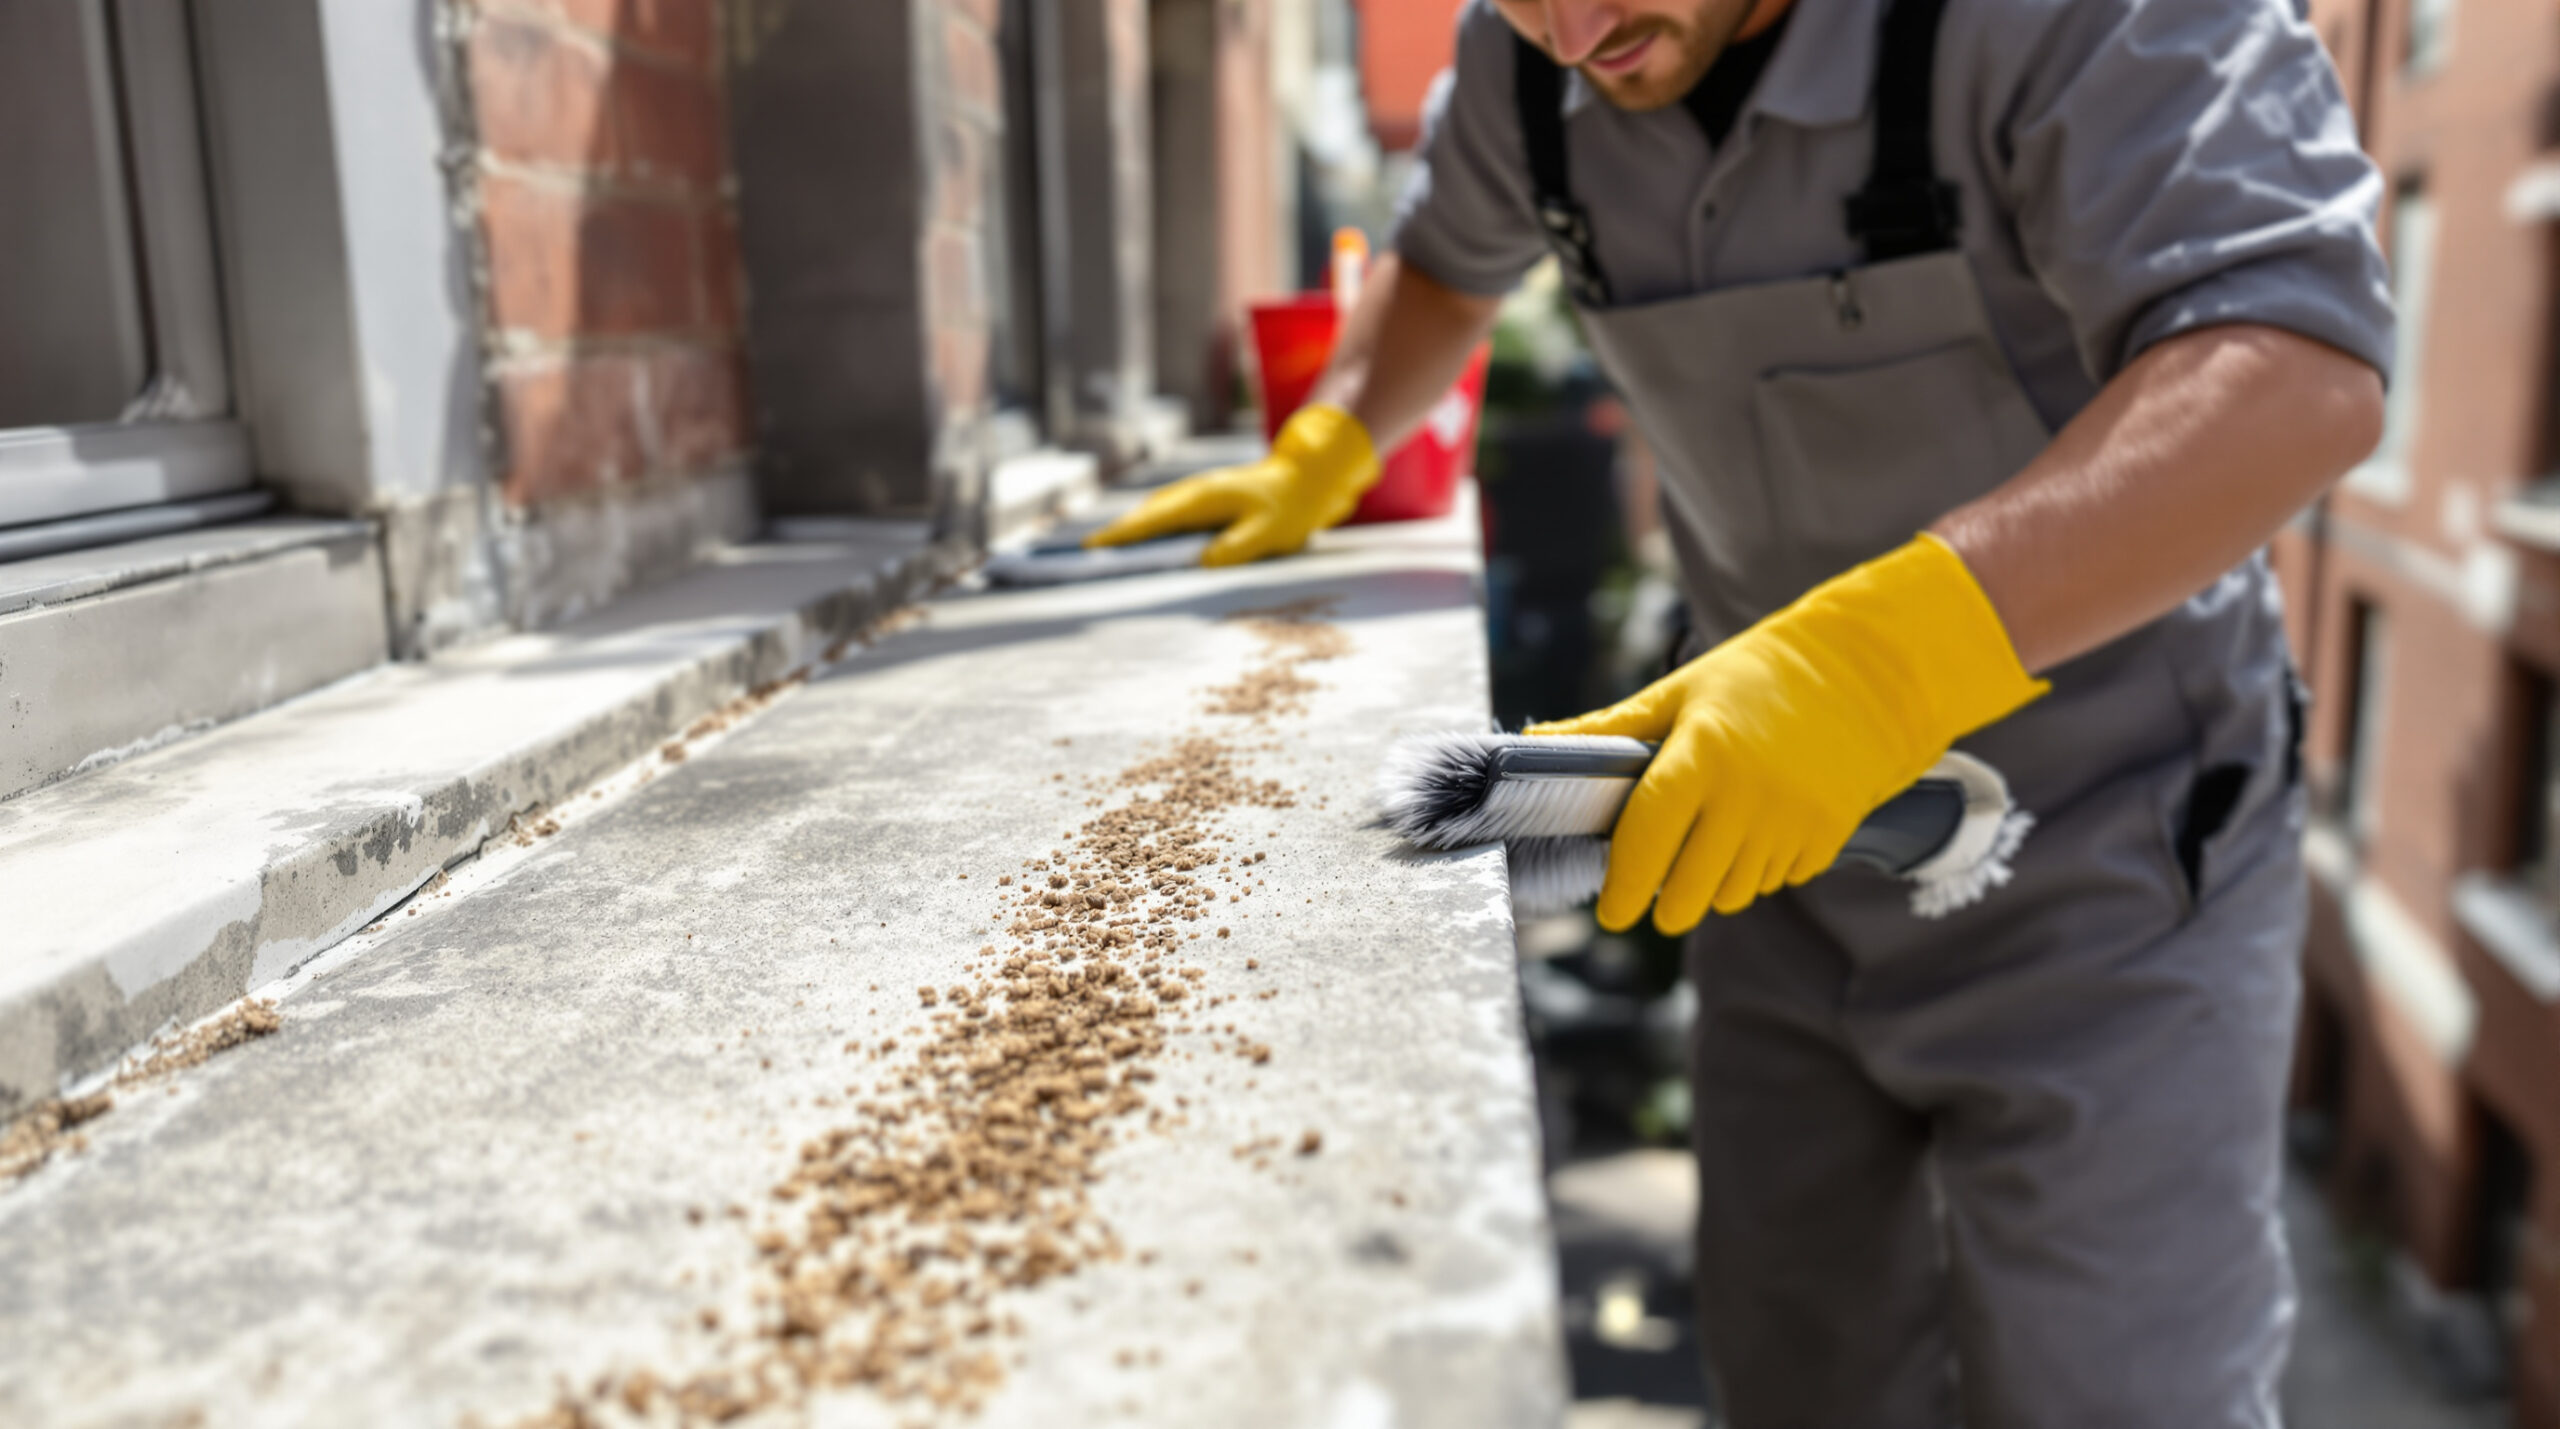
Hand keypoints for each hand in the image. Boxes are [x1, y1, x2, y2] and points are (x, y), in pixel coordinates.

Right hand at [1085, 406, 1378, 566]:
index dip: (1123, 535)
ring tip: (1107, 549)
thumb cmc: (1288, 508)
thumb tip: (1203, 563)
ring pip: (1156, 510)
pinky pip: (1169, 511)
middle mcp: (1196, 491)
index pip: (1154, 520)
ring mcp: (1199, 492)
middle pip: (1147, 513)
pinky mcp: (1206, 498)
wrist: (1306, 479)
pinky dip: (1150, 523)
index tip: (1095, 548)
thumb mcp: (1267, 533)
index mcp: (1204, 499)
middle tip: (1086, 553)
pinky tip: (1144, 537)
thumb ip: (1236, 548)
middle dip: (1117, 531)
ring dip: (1132, 527)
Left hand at [1527, 534, 2047, 932]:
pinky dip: (1756, 872)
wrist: (1862, 675)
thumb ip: (1608, 731)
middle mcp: (1750, 793)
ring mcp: (1794, 819)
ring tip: (1706, 852)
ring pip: (1732, 892)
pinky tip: (1754, 835)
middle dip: (1664, 903)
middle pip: (1690, 887)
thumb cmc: (1754, 680)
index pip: (1649, 835)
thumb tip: (1534, 746)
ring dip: (1710, 886)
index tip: (1611, 913)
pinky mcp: (1828, 836)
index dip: (1624, 882)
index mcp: (1703, 753)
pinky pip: (1775, 880)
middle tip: (1651, 899)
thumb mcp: (1678, 693)